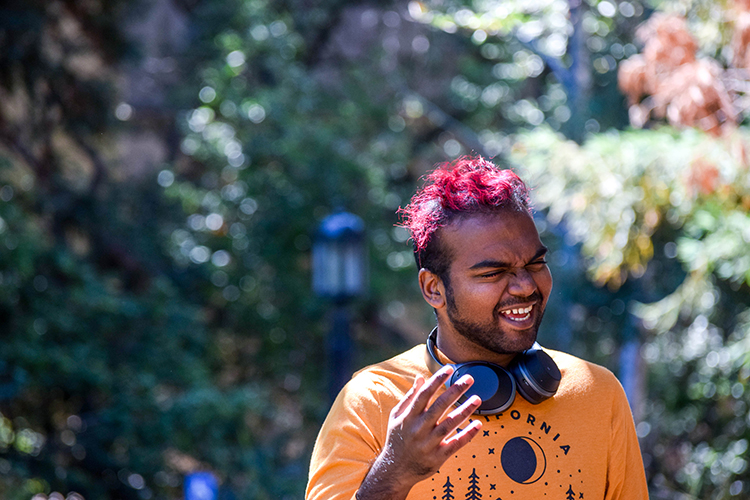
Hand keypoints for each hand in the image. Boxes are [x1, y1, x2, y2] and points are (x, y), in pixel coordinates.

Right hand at [357, 365, 482, 499]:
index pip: (424, 394)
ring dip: (465, 411)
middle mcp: (418, 429)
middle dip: (455, 391)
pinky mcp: (437, 457)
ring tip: (477, 398)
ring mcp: (428, 444)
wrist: (394, 470)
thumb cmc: (397, 439)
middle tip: (469, 378)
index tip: (449, 368)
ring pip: (449, 425)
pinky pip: (455, 444)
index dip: (437, 380)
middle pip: (439, 406)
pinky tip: (478, 424)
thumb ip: (410, 397)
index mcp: (408, 416)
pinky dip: (467, 434)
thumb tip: (420, 377)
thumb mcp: (397, 416)